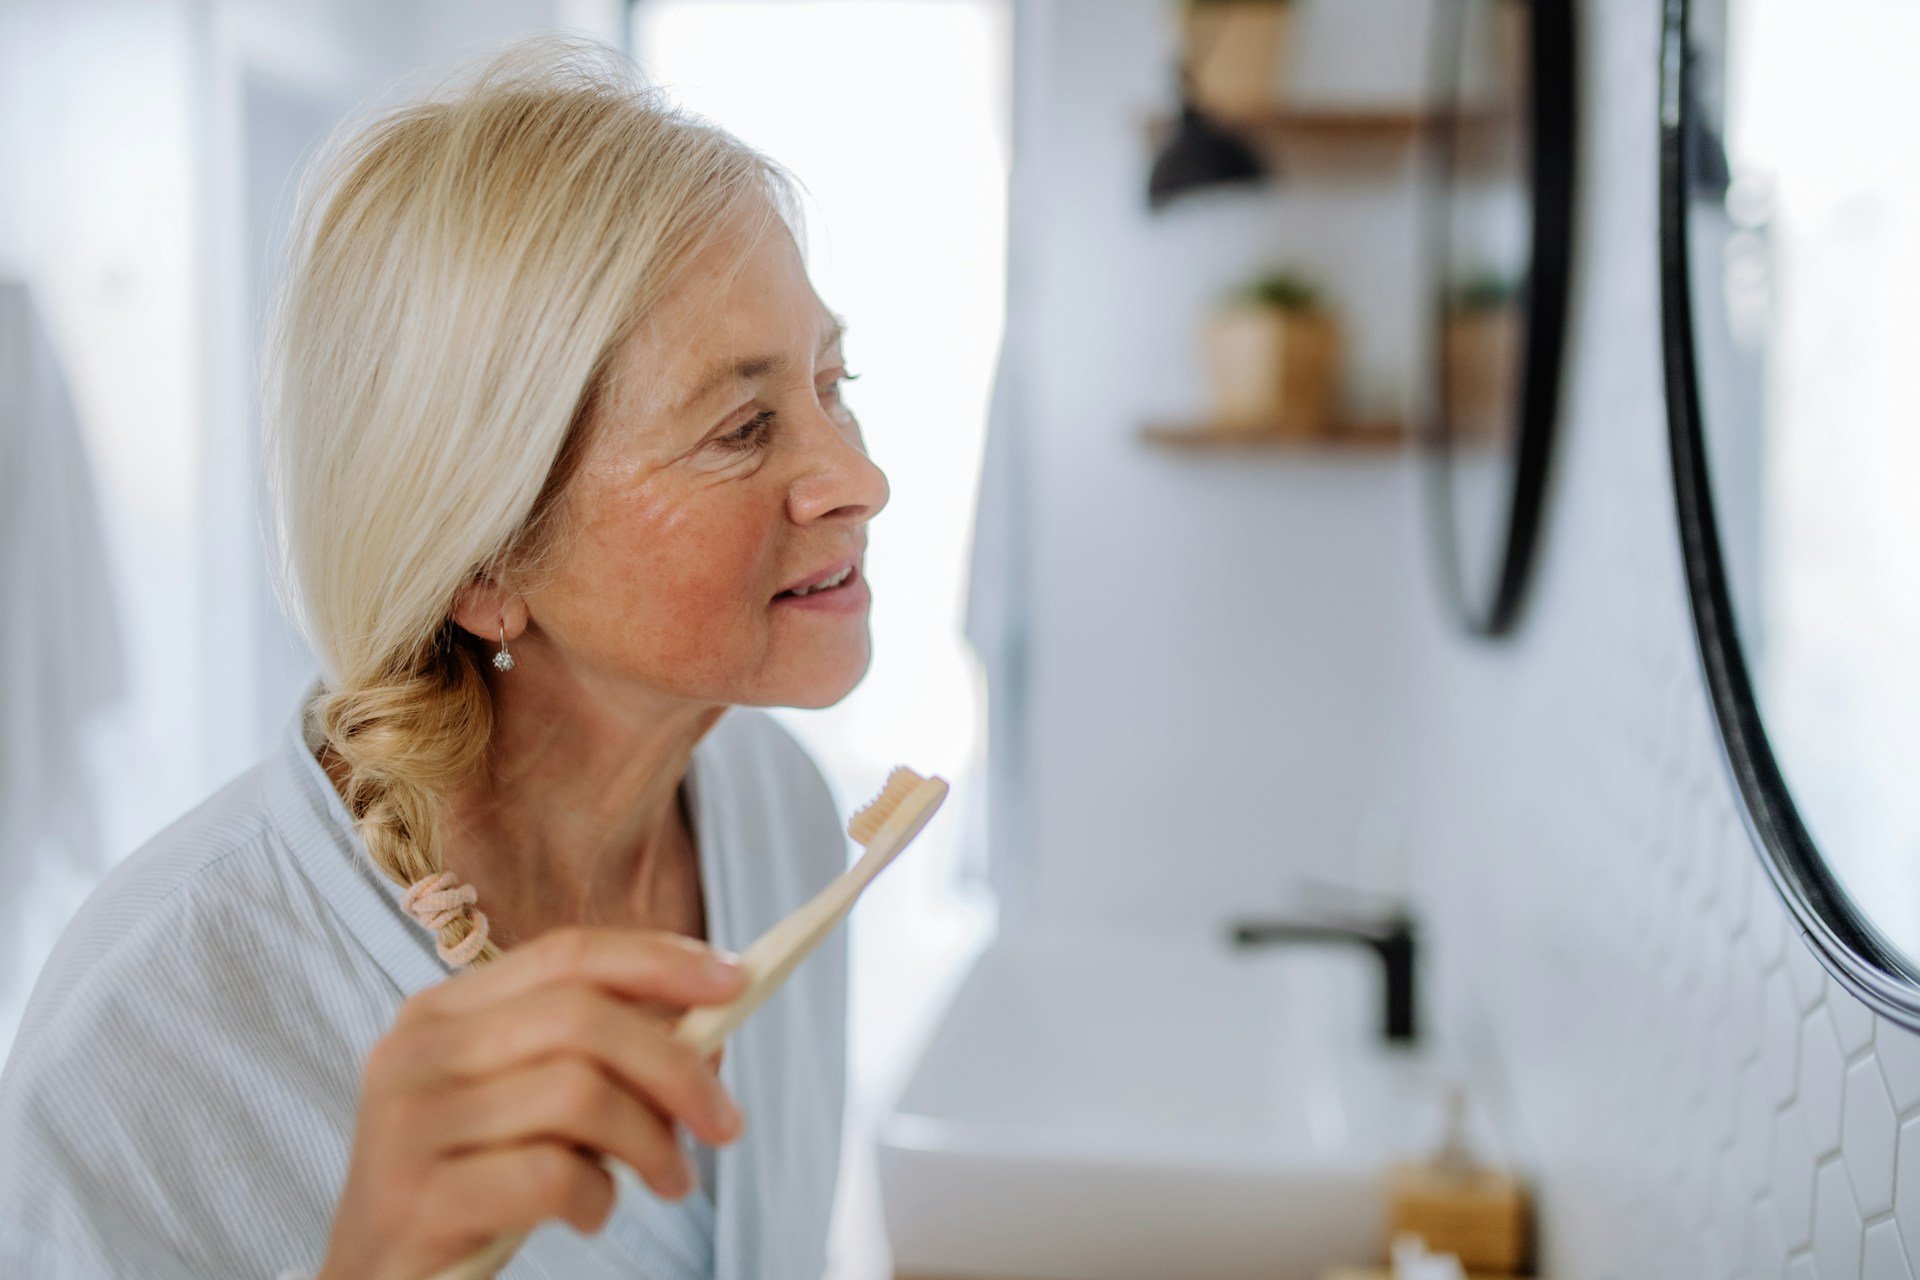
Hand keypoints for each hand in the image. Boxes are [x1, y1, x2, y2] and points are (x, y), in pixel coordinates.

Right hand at [313, 926, 748, 1279]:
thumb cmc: (470, 1189)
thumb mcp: (533, 1109)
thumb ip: (603, 1062)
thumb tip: (712, 1036)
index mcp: (443, 1013)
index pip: (566, 953)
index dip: (658, 960)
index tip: (736, 980)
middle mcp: (415, 1053)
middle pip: (581, 1016)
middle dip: (676, 1065)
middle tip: (725, 1123)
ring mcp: (408, 1125)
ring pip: (577, 1091)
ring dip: (650, 1140)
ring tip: (669, 1180)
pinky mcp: (417, 1200)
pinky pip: (549, 1174)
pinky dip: (596, 1196)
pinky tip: (589, 1214)